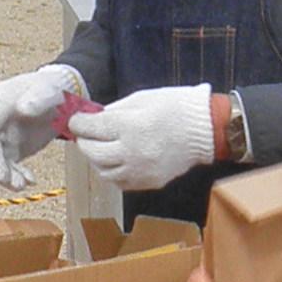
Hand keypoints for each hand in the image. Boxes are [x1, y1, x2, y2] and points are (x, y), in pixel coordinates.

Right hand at [0, 62, 90, 192]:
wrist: (60, 96)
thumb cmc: (51, 88)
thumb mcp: (49, 89)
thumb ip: (39, 97)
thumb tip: (24, 108)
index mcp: (1, 101)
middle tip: (4, 178)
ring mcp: (3, 136)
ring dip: (5, 174)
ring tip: (20, 185)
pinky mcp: (13, 149)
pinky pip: (11, 166)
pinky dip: (18, 175)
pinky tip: (30, 181)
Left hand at [66, 84, 218, 193]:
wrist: (206, 129)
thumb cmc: (176, 107)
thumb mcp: (142, 99)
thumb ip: (115, 110)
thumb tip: (95, 118)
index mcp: (129, 127)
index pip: (90, 128)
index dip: (78, 123)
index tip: (75, 120)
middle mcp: (131, 152)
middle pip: (92, 152)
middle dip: (84, 141)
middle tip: (85, 134)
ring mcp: (140, 170)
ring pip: (103, 171)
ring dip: (97, 159)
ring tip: (100, 148)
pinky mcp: (149, 182)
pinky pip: (120, 182)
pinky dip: (112, 172)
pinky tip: (116, 161)